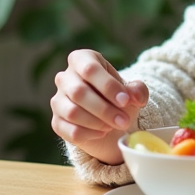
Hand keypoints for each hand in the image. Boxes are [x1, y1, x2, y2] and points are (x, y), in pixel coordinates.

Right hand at [51, 50, 148, 165]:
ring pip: (72, 112)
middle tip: (124, 121)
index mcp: (82, 59)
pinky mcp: (56, 122)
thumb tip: (135, 97)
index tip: (125, 101)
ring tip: (114, 125)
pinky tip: (103, 132)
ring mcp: (58, 100)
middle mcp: (65, 77)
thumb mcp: (131, 90)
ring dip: (97, 122)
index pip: (90, 69)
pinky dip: (89, 134)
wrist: (109, 118)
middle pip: (79, 92)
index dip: (108, 86)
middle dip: (105, 109)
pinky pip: (69, 130)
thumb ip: (137, 90)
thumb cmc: (117, 97)